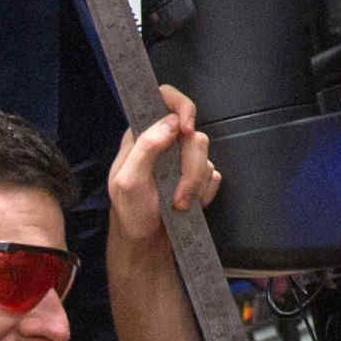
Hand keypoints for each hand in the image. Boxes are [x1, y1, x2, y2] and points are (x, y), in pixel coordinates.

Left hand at [106, 85, 217, 245]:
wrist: (147, 242)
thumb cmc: (130, 212)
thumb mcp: (127, 181)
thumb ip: (145, 148)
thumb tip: (170, 122)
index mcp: (143, 135)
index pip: (164, 98)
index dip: (181, 105)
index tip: (187, 129)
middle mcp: (165, 142)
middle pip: (194, 135)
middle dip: (190, 170)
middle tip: (178, 197)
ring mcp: (183, 159)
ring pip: (205, 156)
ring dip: (195, 186)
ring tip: (179, 205)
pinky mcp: (198, 176)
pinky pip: (213, 175)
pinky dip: (203, 193)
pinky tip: (189, 205)